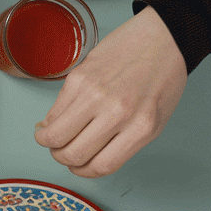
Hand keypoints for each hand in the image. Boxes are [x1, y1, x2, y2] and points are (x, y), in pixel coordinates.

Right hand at [35, 6, 186, 177]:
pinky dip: (51, 118)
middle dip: (61, 158)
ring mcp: (94, 94)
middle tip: (62, 151)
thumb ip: (121, 142)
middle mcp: (116, 113)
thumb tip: (80, 152)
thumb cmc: (161, 80)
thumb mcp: (153, 120)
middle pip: (72, 154)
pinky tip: (57, 116)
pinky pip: (54, 109)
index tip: (78, 167)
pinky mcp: (77, 77)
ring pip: (54, 134)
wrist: (163, 38)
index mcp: (140, 129)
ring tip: (50, 136)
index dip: (82, 172)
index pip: (100, 166)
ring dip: (46, 141)